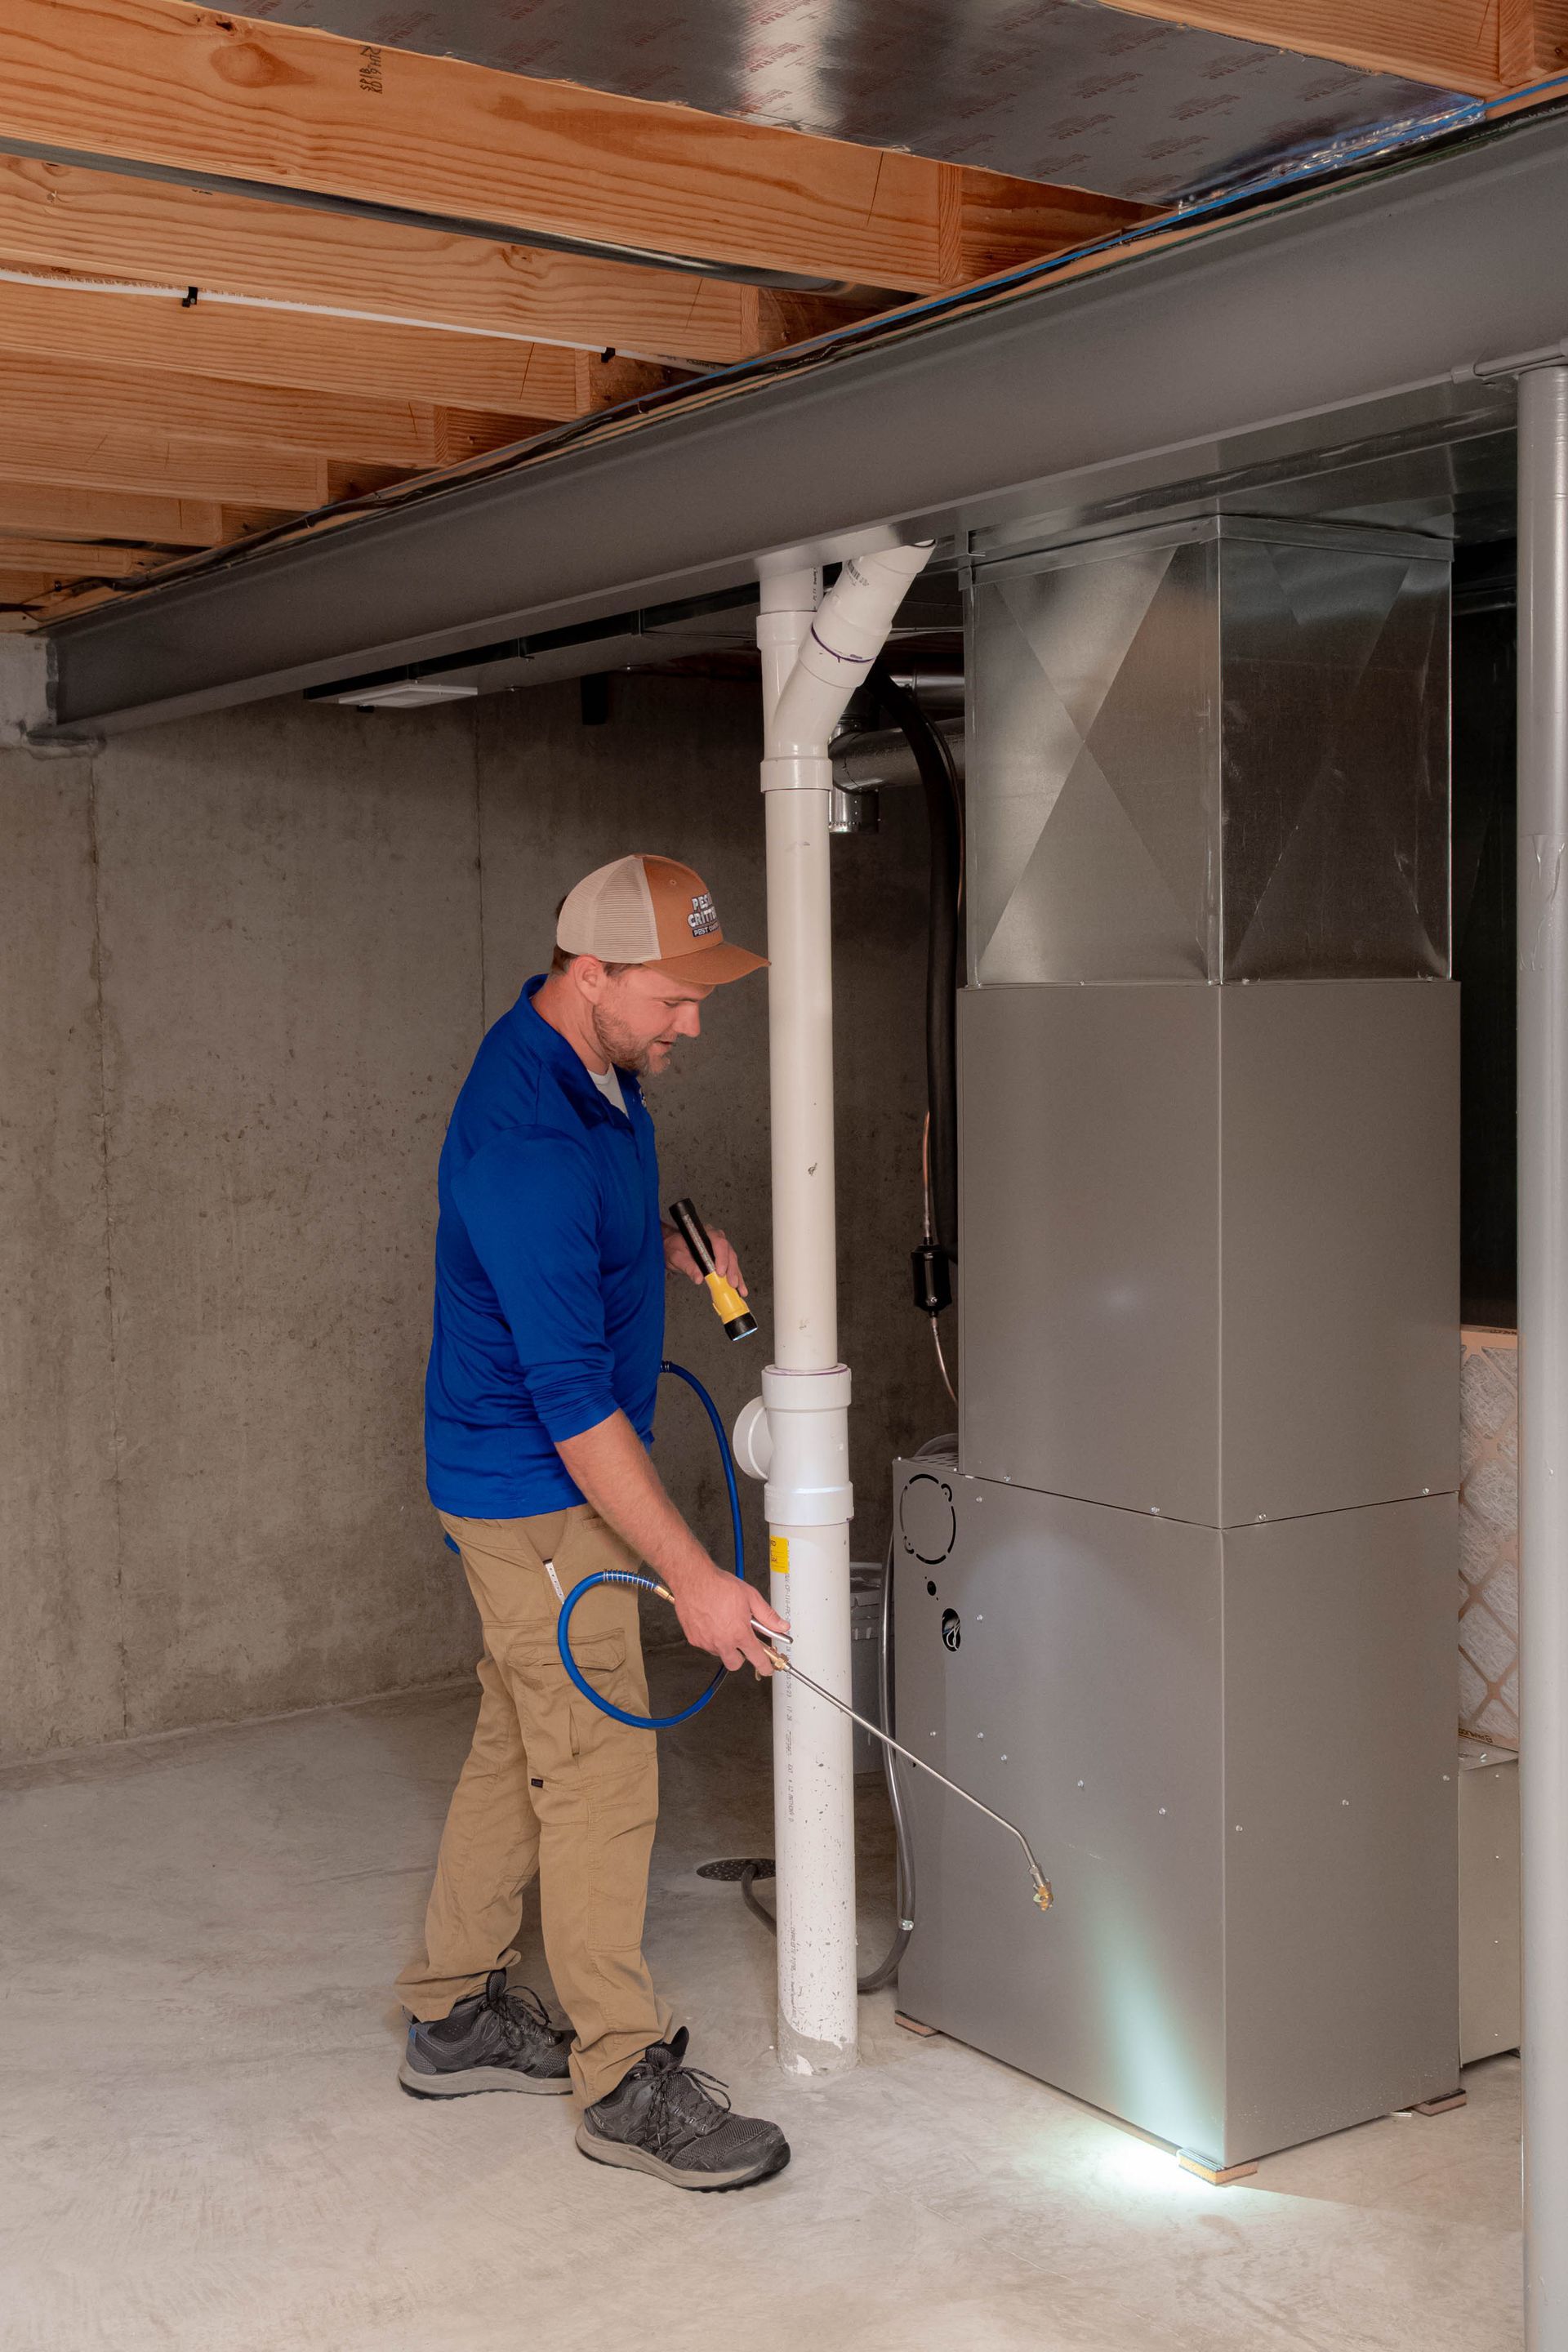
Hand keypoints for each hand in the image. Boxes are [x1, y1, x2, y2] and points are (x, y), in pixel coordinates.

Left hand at [663, 1223, 746, 1296]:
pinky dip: (735, 1278)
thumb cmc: (674, 1248)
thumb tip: (698, 1278)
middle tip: (731, 1283)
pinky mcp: (721, 1257)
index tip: (720, 1272)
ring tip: (739, 1289)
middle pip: (728, 1252)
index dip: (721, 1258)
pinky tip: (739, 1288)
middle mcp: (715, 1238)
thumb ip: (688, 1266)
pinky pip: (730, 1267)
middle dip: (731, 1270)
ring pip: (732, 1261)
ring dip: (737, 1276)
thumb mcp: (677, 1257)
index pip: (718, 1242)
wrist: (672, 1247)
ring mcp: (720, 1248)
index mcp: (704, 1233)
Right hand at [671, 1568, 788, 1674]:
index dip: (765, 1666)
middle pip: (735, 1664)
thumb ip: (767, 1615)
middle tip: (743, 1644)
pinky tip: (712, 1623)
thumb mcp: (750, 1597)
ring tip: (725, 1625)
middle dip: (741, 1658)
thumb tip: (781, 1626)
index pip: (756, 1658)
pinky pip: (706, 1645)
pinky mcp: (694, 1639)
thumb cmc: (719, 1585)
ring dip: (725, 1646)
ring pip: (719, 1653)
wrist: (694, 1580)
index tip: (767, 1668)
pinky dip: (711, 1639)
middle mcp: (722, 1641)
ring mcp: (706, 1642)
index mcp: (739, 1633)